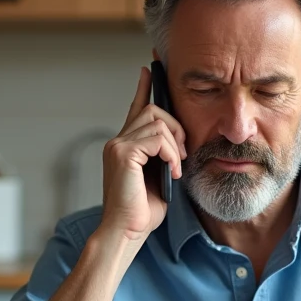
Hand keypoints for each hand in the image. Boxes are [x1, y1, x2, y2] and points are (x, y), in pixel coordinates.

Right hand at [100, 67, 186, 242]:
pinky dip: (171, 154)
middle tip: (182, 155)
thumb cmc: (143, 212)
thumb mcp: (160, 178)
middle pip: (153, 110)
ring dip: (175, 144)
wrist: (127, 231)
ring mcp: (118, 146)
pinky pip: (157, 138)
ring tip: (176, 168)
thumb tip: (179, 144)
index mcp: (126, 145)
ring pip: (157, 121)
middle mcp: (118, 141)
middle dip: (176, 127)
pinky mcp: (123, 153)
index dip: (144, 87)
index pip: (135, 108)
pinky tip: (172, 172)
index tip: (149, 69)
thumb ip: (164, 156)